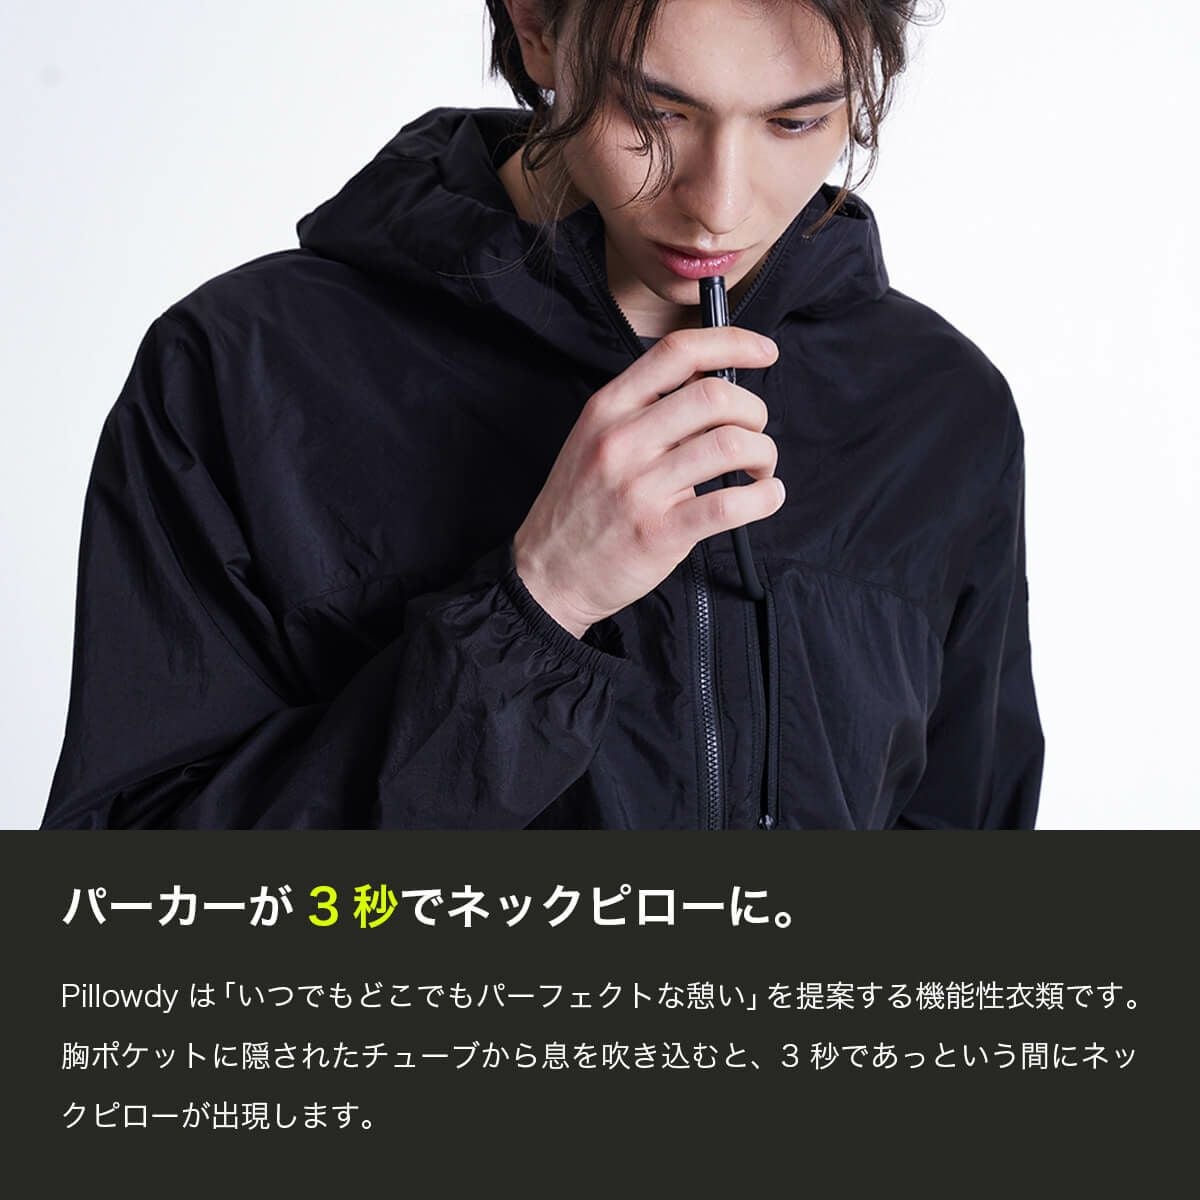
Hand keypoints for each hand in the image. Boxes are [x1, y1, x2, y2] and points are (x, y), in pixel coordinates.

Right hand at [513, 326, 783, 637]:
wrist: (548, 573)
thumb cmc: (581, 506)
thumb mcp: (595, 439)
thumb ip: (646, 410)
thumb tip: (712, 386)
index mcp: (607, 409)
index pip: (677, 352)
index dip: (731, 343)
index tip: (764, 351)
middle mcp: (622, 441)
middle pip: (713, 396)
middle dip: (754, 412)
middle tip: (755, 434)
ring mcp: (639, 487)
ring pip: (730, 445)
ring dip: (763, 454)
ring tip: (758, 470)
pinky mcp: (659, 532)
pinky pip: (729, 504)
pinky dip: (764, 497)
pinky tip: (765, 496)